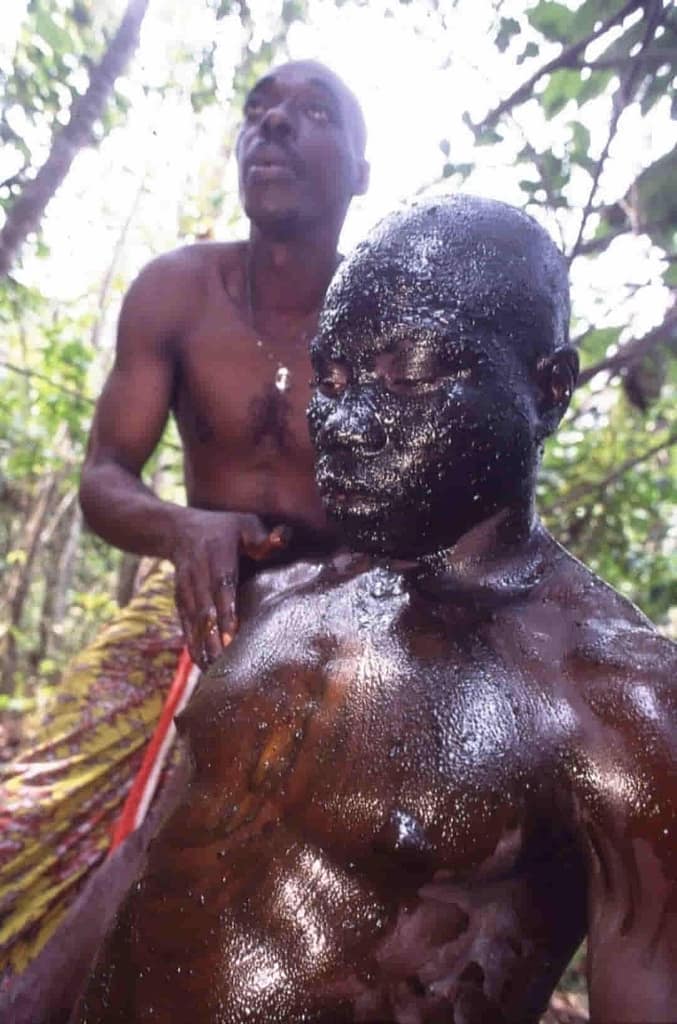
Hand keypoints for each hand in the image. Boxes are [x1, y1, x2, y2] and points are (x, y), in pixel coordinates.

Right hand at [171, 509, 287, 667]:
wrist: (178, 531)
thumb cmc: (224, 528)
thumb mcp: (244, 523)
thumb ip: (262, 536)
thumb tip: (282, 539)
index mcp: (217, 554)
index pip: (222, 585)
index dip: (226, 611)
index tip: (232, 636)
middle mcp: (197, 573)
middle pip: (205, 609)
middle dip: (214, 637)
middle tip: (225, 663)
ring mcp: (185, 588)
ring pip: (193, 620)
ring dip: (203, 645)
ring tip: (214, 671)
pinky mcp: (179, 600)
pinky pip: (185, 624)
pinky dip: (192, 644)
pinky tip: (202, 665)